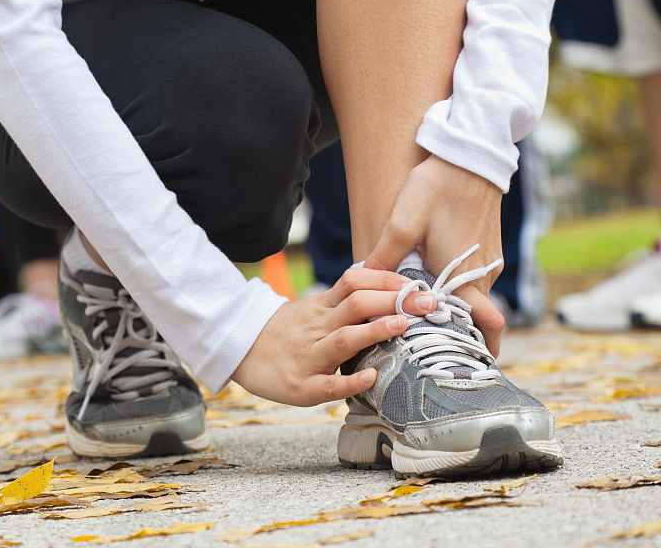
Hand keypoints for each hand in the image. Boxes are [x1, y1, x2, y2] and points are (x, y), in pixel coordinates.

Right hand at [231, 268, 435, 405]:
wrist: (239, 351)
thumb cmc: (283, 332)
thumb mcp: (310, 308)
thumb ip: (343, 301)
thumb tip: (388, 289)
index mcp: (320, 307)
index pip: (355, 282)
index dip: (387, 280)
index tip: (417, 285)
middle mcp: (317, 327)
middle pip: (355, 305)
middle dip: (394, 302)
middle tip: (427, 304)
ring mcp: (309, 356)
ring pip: (344, 339)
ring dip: (374, 331)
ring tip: (402, 325)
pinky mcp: (301, 386)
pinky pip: (328, 384)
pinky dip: (351, 381)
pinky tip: (371, 378)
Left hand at [365, 153, 504, 354]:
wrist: (470, 153)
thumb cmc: (437, 187)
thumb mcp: (402, 223)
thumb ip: (384, 257)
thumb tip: (361, 280)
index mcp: (466, 276)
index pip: (486, 324)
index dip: (481, 346)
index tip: (470, 364)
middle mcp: (484, 273)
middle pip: (473, 313)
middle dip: (455, 329)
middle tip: (430, 345)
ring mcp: (489, 258)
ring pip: (472, 292)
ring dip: (454, 305)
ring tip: (424, 316)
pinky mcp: (488, 244)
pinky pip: (473, 275)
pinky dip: (458, 285)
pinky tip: (435, 282)